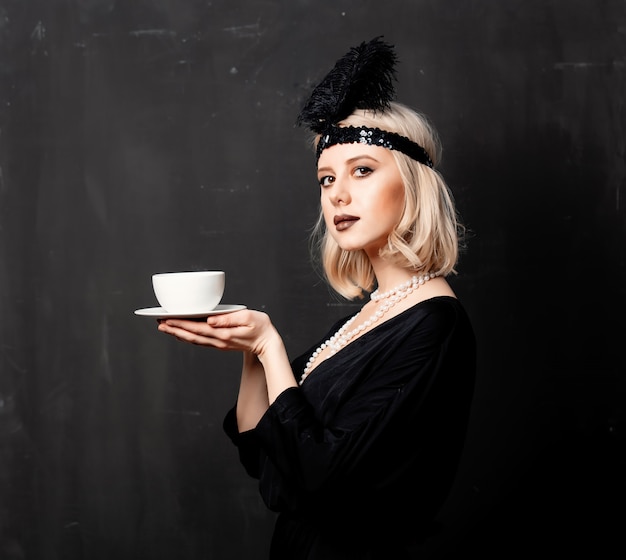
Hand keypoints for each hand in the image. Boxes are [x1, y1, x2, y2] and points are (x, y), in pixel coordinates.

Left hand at [157, 309, 277, 356]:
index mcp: (224, 333)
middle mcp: (219, 340)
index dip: (181, 324)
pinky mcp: (220, 343)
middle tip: (159, 323)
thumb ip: (229, 319)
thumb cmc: (261, 327)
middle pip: (191, 336)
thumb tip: (210, 320)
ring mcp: (219, 344)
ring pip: (194, 340)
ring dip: (178, 334)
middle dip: (174, 329)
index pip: (197, 328)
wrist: (268, 344)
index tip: (167, 320)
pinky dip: (188, 337)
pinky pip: (200, 341)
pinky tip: (182, 333)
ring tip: (165, 328)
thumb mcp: (249, 317)